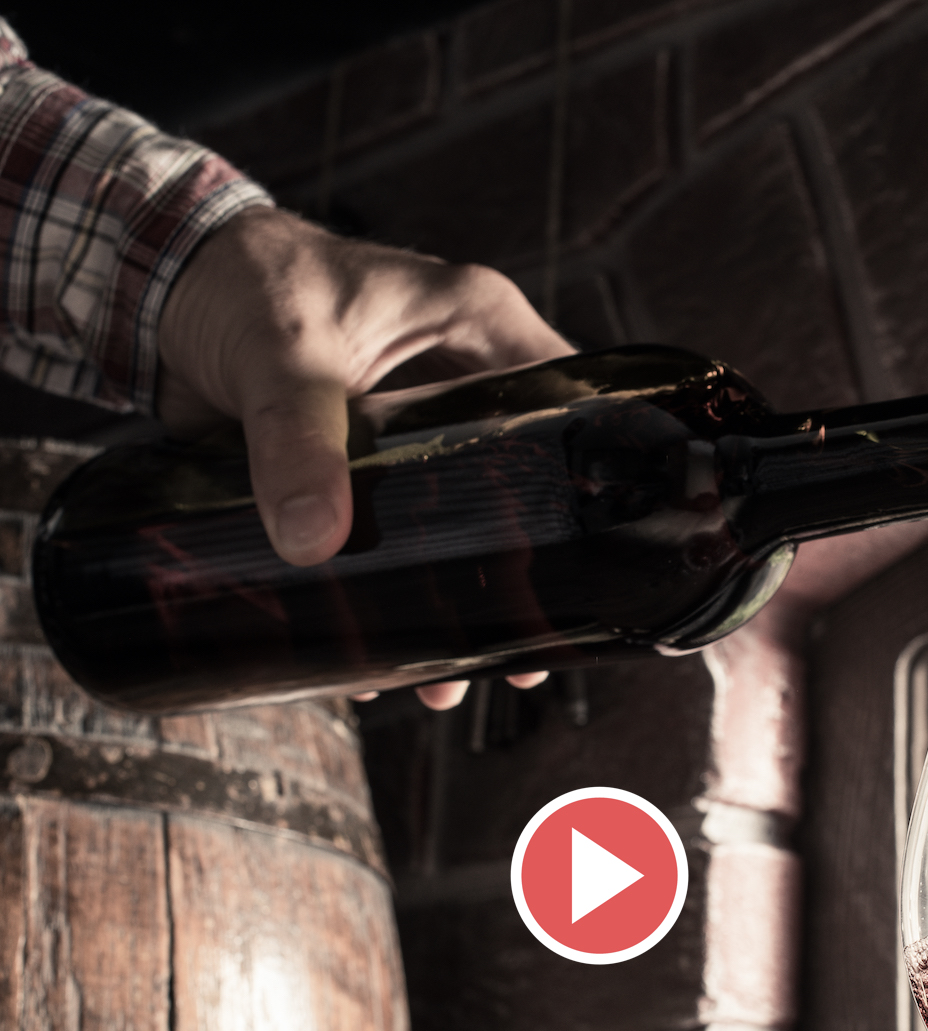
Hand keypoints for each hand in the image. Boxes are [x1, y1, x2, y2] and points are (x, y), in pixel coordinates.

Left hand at [156, 206, 571, 708]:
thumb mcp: (282, 352)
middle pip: (520, 483)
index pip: (568, 401)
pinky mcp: (361, 462)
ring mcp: (412, 426)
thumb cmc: (242, 277)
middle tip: (519, 649)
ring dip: (452, 596)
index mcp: (477, 325)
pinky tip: (376, 649)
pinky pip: (394, 533)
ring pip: (459, 519)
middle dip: (518, 574)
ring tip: (445, 676)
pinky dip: (388, 587)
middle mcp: (459, 376)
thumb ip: (297, 439)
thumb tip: (313, 539)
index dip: (584, 481)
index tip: (587, 565)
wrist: (162, 284)